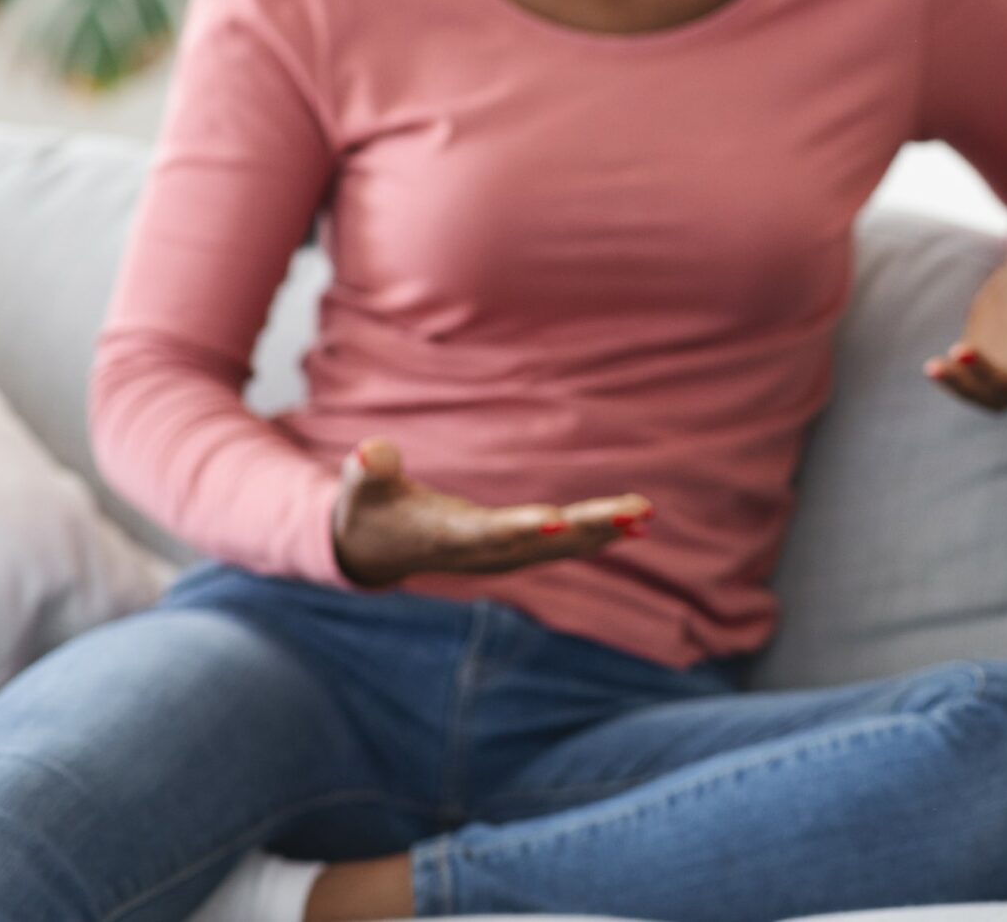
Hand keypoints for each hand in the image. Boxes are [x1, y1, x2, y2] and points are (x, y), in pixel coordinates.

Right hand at [330, 438, 650, 588]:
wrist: (373, 549)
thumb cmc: (369, 509)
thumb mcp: (361, 488)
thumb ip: (368, 470)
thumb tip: (371, 452)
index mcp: (445, 537)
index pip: (487, 535)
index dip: (519, 530)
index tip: (556, 522)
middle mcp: (482, 553)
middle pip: (541, 544)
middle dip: (589, 528)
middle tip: (634, 513)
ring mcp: (502, 555)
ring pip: (562, 546)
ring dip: (605, 531)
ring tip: (646, 514)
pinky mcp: (515, 549)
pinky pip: (565, 545)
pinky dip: (600, 535)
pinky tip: (639, 523)